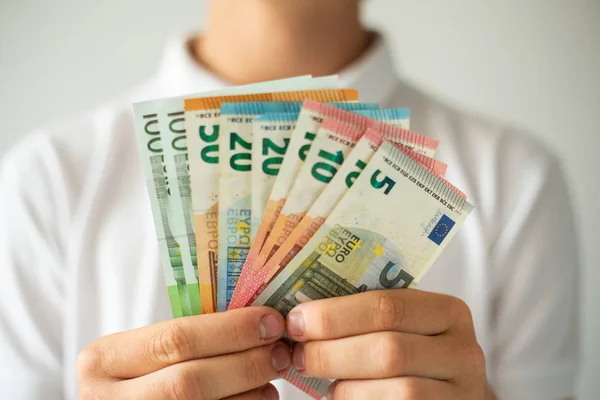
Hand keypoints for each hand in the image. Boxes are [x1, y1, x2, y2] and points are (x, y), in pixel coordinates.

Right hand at [77, 307, 289, 399]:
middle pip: (189, 380)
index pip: (175, 339)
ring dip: (248, 392)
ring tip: (274, 376)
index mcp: (104, 360)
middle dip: (244, 363)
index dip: (230, 330)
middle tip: (280, 351)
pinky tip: (260, 399)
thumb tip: (253, 321)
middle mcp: (109, 399)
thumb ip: (182, 339)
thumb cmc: (134, 376)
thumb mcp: (140, 353)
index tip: (269, 320)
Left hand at [286, 290, 494, 398]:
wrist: (447, 393)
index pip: (388, 306)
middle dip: (332, 352)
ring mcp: (461, 392)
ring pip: (398, 390)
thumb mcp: (403, 326)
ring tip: (324, 382)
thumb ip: (367, 316)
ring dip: (347, 387)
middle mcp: (464, 351)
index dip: (335, 315)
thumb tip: (303, 315)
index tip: (297, 321)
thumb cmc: (413, 352)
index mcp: (448, 312)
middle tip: (298, 355)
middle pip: (389, 350)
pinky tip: (343, 397)